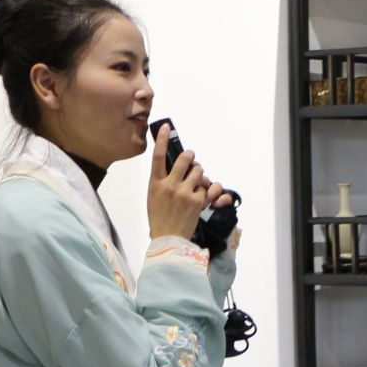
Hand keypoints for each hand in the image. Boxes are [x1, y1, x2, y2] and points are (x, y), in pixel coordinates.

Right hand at [148, 124, 217, 240]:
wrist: (168, 238)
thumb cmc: (160, 217)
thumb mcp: (154, 196)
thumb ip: (164, 180)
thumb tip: (180, 167)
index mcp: (155, 183)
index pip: (157, 157)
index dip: (163, 140)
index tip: (166, 128)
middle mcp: (169, 185)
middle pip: (184, 159)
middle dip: (191, 157)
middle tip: (191, 160)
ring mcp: (184, 192)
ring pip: (199, 171)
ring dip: (200, 175)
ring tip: (197, 183)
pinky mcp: (198, 200)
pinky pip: (211, 186)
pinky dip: (211, 188)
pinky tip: (207, 193)